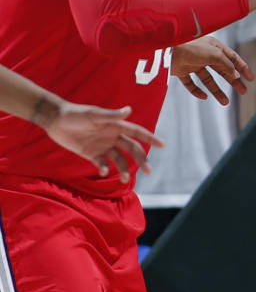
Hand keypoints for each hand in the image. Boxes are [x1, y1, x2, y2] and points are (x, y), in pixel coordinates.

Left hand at [40, 101, 163, 182]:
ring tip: (126, 180)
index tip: (162, 145)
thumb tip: (129, 110)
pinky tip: (104, 171)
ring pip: (119, 159)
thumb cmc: (76, 114)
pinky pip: (102, 163)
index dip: (150, 138)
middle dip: (142, 159)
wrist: (55, 120)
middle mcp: (112, 136)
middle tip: (149, 171)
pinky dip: (105, 168)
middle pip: (132, 149)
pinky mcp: (91, 154)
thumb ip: (111, 115)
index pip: (137, 133)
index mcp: (116, 126)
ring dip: (125, 169)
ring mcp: (102, 146)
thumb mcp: (93, 115)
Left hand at [171, 36, 254, 105]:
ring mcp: (192, 63)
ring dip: (217, 91)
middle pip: (222, 69)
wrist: (165, 49)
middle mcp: (204, 54)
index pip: (232, 58)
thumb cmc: (191, 47)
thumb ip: (227, 65)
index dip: (242, 68)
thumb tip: (236, 75)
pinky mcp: (181, 71)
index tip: (251, 79)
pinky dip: (197, 91)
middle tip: (243, 91)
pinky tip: (204, 97)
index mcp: (214, 46)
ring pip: (208, 79)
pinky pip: (191, 83)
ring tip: (225, 102)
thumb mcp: (215, 55)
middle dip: (233, 81)